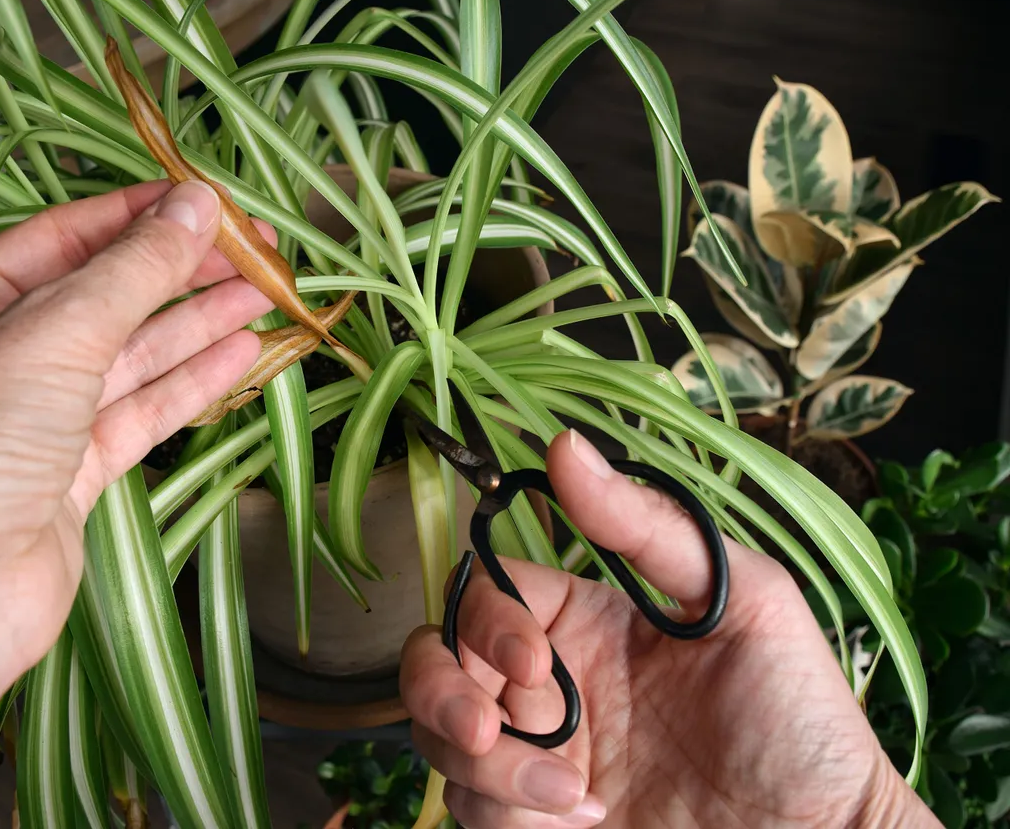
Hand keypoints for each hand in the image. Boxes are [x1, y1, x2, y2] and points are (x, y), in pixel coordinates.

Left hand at [0, 180, 272, 824]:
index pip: (67, 238)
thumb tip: (196, 204)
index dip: (139, 215)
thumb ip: (133, 271)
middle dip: (183, 271)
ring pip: (134, 358)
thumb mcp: (53, 333)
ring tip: (269, 294)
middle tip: (259, 251)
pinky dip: (193, 384)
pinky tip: (242, 355)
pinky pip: (143, 414)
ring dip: (200, 324)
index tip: (209, 200)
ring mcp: (39, 421)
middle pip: (108, 298)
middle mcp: (0, 358)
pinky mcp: (74, 478)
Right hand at [400, 430, 937, 827]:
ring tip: (576, 803)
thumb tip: (564, 444)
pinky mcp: (537, 821)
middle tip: (485, 730)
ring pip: (442, 741)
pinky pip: (471, 811)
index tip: (536, 664)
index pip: (487, 593)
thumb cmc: (800, 717)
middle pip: (436, 660)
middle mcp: (549, 683)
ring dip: (488, 772)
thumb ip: (648, 526)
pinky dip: (504, 818)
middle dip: (441, 693)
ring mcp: (539, 755)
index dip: (486, 620)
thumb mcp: (742, 598)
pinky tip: (584, 823)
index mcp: (584, 619)